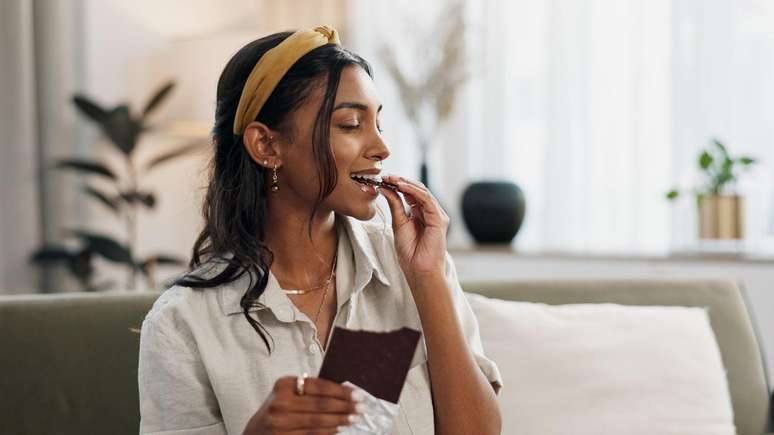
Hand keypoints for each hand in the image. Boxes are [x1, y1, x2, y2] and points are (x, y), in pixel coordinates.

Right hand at [242, 376, 363, 434]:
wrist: (255, 432)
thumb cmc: (278, 409)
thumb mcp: (289, 393)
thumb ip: (311, 391)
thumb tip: (345, 392)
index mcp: (284, 385)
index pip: (319, 387)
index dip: (341, 391)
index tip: (357, 394)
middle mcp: (280, 403)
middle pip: (320, 405)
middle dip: (344, 406)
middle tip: (362, 407)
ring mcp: (280, 423)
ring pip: (318, 422)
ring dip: (339, 420)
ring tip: (353, 418)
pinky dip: (328, 432)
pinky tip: (338, 429)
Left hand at [379, 175, 449, 287]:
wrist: (418, 270)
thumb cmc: (410, 253)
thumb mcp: (398, 224)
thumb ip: (395, 205)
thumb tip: (386, 189)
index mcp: (420, 214)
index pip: (410, 194)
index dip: (397, 185)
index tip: (383, 179)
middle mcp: (430, 213)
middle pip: (417, 191)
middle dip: (401, 182)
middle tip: (386, 176)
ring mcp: (436, 215)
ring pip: (422, 192)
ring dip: (406, 184)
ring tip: (392, 179)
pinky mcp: (439, 219)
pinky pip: (427, 200)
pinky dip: (414, 191)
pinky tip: (401, 186)